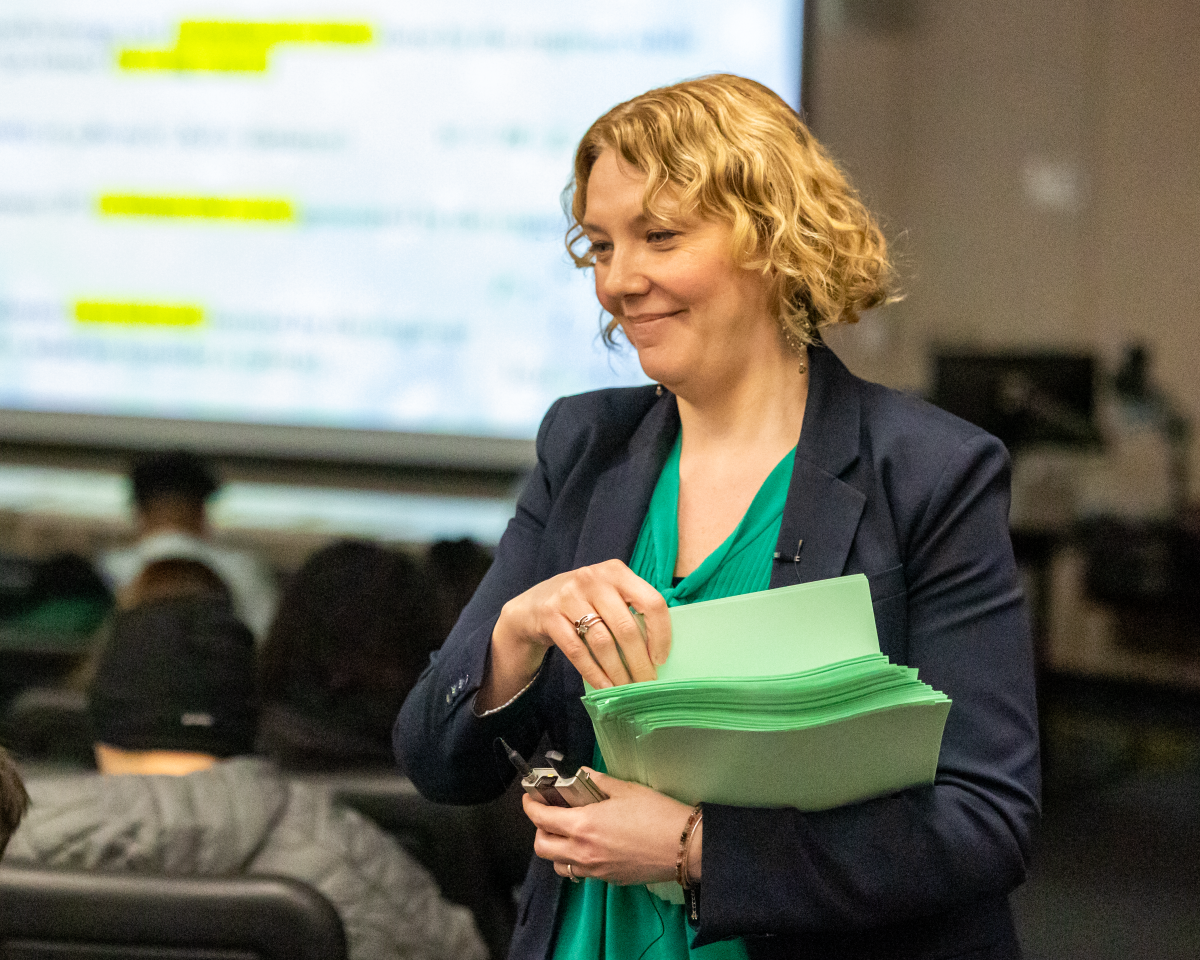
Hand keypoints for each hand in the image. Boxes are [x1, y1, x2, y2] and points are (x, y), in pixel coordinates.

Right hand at [484, 560, 670, 705]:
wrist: (534, 604)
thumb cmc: (583, 601)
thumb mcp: (608, 593)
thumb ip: (631, 608)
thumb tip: (660, 648)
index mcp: (617, 571)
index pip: (651, 601)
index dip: (661, 633)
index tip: (661, 658)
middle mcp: (593, 579)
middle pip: (626, 627)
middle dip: (639, 661)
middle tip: (647, 682)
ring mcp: (569, 595)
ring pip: (602, 642)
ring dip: (618, 671)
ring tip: (627, 688)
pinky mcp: (550, 615)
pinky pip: (577, 651)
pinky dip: (594, 672)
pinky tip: (604, 686)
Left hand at [522, 770, 696, 886]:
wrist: (684, 847)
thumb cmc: (656, 813)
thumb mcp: (626, 789)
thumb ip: (597, 781)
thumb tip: (581, 775)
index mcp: (583, 825)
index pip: (542, 818)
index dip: (530, 806)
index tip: (530, 797)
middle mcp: (583, 851)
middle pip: (541, 847)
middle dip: (539, 829)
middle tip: (550, 814)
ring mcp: (595, 870)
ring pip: (558, 864)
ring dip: (555, 848)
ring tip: (568, 833)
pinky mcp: (608, 880)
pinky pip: (579, 873)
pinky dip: (575, 860)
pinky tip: (590, 846)